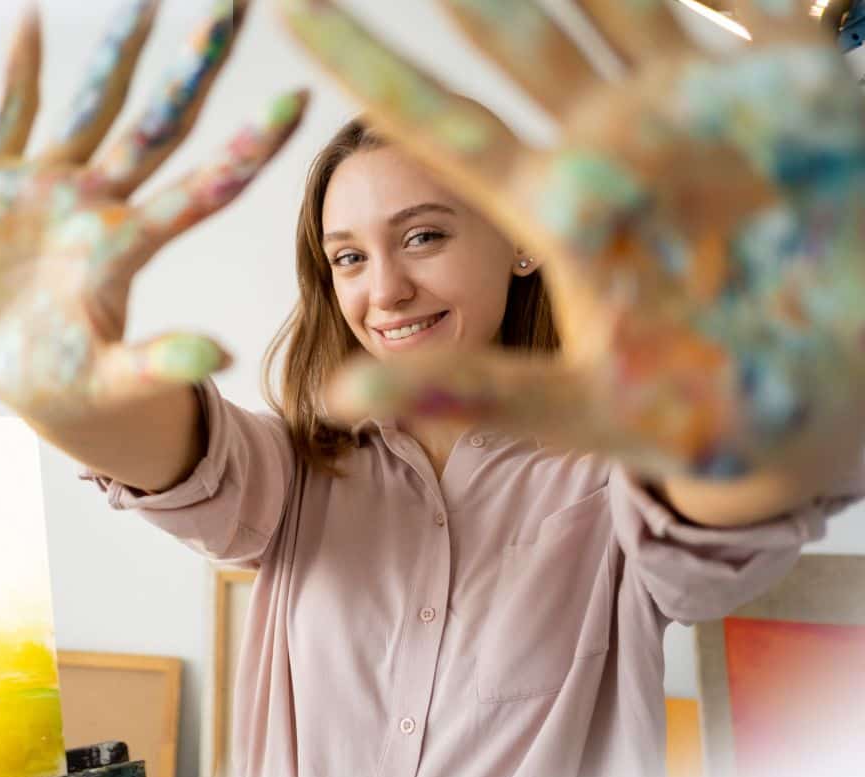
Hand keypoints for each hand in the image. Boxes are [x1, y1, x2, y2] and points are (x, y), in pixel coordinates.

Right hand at [0, 0, 306, 418]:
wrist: (12, 375)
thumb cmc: (75, 384)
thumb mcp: (117, 382)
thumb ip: (161, 364)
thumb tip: (223, 357)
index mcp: (127, 249)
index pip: (202, 189)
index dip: (246, 149)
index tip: (299, 104)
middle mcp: (99, 205)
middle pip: (157, 124)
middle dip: (195, 66)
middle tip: (236, 4)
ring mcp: (49, 189)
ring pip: (91, 105)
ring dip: (117, 50)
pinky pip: (9, 116)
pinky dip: (18, 71)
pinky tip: (30, 17)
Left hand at [279, 0, 864, 480]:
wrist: (829, 405)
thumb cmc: (703, 412)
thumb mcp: (581, 409)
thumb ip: (471, 392)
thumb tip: (339, 400)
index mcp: (555, 210)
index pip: (438, 125)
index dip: (365, 67)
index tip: (288, 10)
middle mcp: (611, 145)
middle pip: (517, 41)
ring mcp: (694, 112)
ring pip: (616, 2)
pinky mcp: (784, 93)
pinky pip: (744, 3)